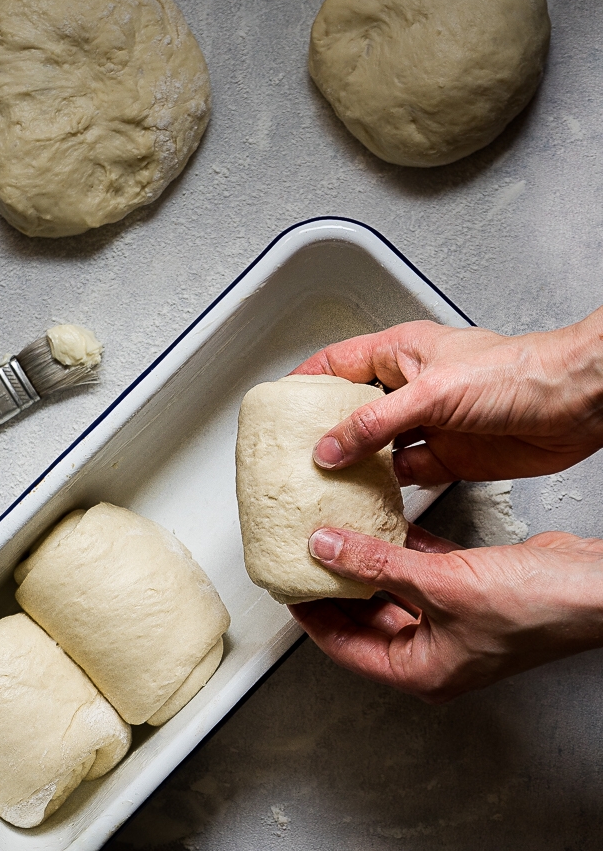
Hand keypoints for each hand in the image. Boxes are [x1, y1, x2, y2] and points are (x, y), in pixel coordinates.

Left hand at [289, 525, 602, 702]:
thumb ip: (377, 564)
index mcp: (421, 670)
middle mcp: (434, 652)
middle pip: (364, 619)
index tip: (286, 585)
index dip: (310, 615)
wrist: (595, 586)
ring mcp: (452, 623)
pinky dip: (401, 550)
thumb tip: (324, 548)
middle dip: (334, 587)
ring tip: (332, 535)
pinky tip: (383, 524)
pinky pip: (420, 572)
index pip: (344, 647)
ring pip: (392, 593)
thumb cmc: (536, 607)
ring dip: (366, 564)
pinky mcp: (468, 593)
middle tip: (303, 556)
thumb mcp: (441, 583)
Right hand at [292, 311, 602, 483]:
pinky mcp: (448, 458)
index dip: (305, 381)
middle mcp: (412, 387)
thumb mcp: (432, 392)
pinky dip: (386, 489)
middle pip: (352, 409)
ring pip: (377, 447)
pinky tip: (368, 498)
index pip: (337, 362)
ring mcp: (429, 425)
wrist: (578, 405)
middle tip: (292, 453)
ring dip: (354, 465)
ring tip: (322, 481)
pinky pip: (405, 475)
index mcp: (402, 352)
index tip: (278, 405)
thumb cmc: (519, 372)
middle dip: (323, 430)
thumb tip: (330, 447)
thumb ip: (375, 422)